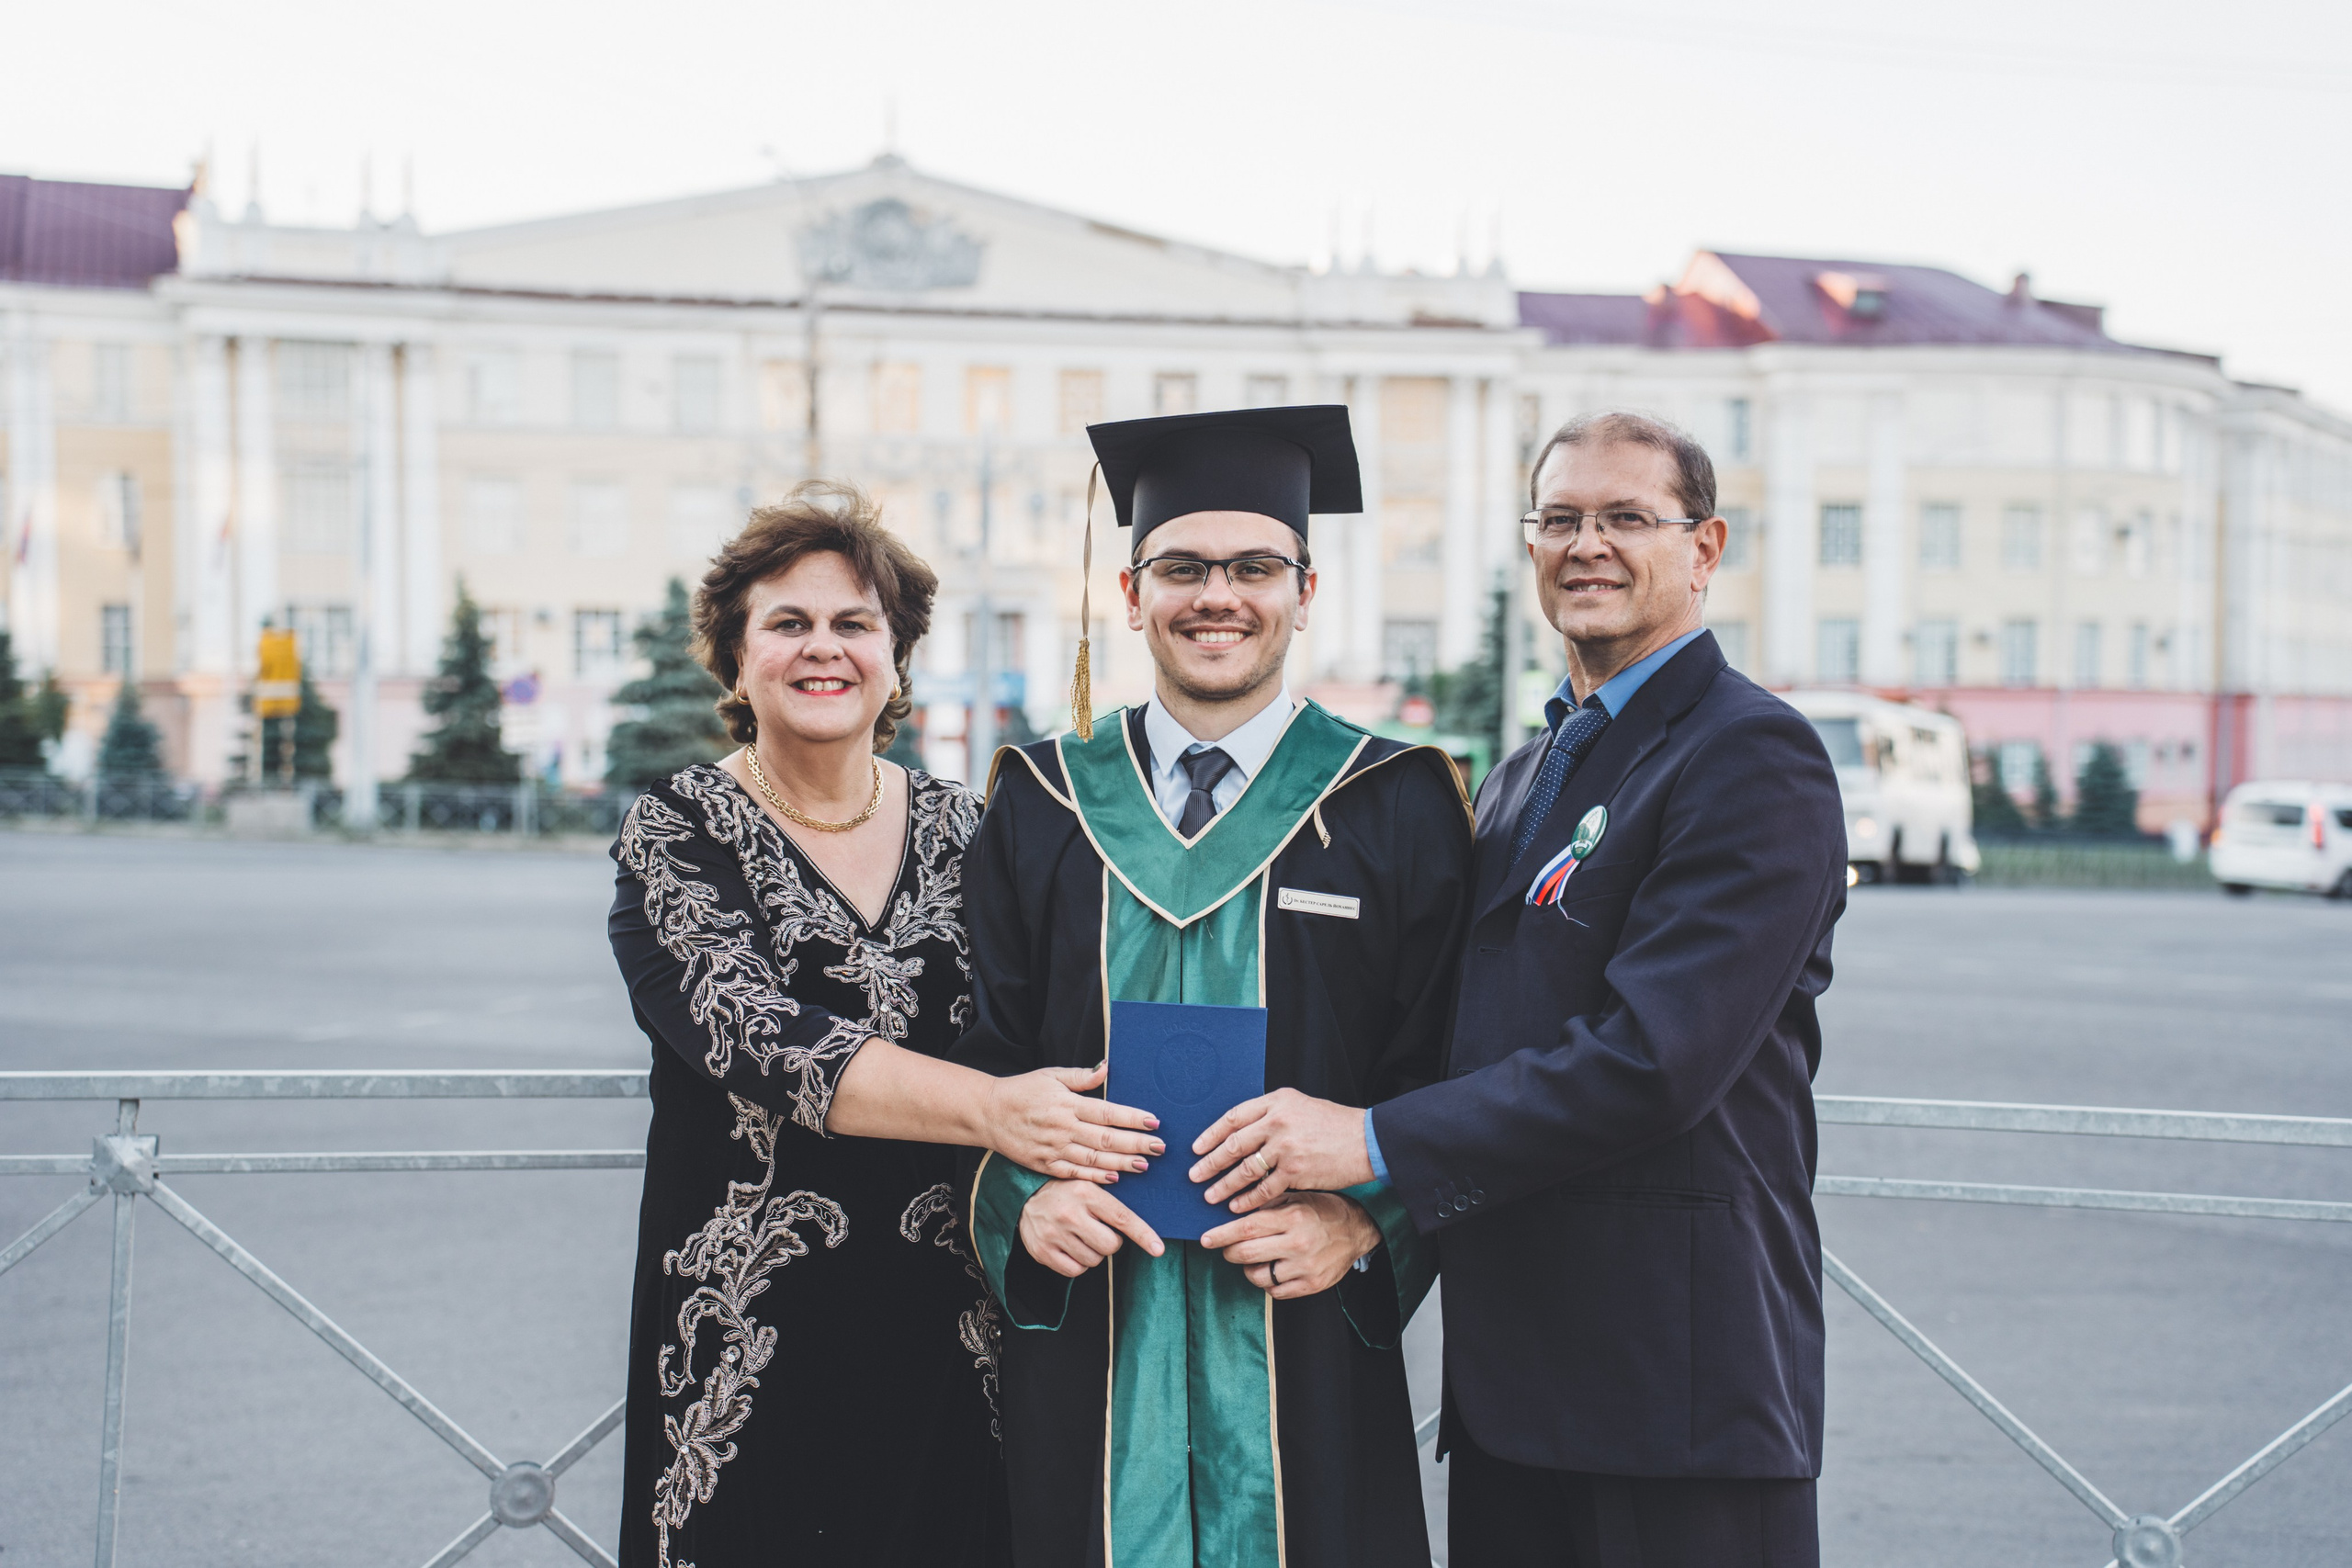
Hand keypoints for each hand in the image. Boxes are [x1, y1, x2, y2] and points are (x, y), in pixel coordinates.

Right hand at [985, 1061, 1163, 1184]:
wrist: (988, 1113)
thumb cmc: (1023, 1091)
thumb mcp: (1051, 1076)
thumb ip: (1081, 1076)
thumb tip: (1107, 1068)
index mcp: (1067, 1103)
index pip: (1107, 1112)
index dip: (1132, 1117)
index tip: (1154, 1121)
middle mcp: (1063, 1127)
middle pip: (1106, 1138)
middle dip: (1135, 1143)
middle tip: (1160, 1147)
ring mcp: (1054, 1148)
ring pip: (1094, 1159)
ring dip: (1121, 1163)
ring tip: (1145, 1165)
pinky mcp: (1045, 1164)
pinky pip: (1075, 1173)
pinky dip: (1095, 1177)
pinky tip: (1114, 1178)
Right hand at [1019, 1179, 1165, 1276]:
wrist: (1024, 1199)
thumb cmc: (1066, 1193)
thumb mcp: (1088, 1186)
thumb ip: (1111, 1202)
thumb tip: (1143, 1224)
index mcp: (1086, 1192)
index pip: (1123, 1218)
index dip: (1144, 1235)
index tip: (1158, 1249)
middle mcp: (1070, 1213)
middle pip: (1111, 1246)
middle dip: (1110, 1243)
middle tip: (1097, 1230)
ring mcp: (1055, 1234)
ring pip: (1094, 1261)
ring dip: (1093, 1253)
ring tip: (1079, 1236)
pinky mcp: (1043, 1252)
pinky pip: (1076, 1271)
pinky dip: (1078, 1264)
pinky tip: (1070, 1247)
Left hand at [1189, 1087, 1372, 1213]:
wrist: (1366, 1140)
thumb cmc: (1334, 1124)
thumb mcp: (1301, 1106)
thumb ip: (1272, 1115)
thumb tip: (1241, 1131)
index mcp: (1277, 1101)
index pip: (1233, 1117)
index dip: (1211, 1134)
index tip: (1196, 1148)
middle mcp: (1278, 1121)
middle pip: (1233, 1144)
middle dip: (1210, 1163)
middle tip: (1194, 1176)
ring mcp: (1286, 1146)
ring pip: (1244, 1169)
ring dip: (1224, 1185)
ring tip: (1210, 1197)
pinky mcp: (1296, 1171)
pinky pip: (1264, 1189)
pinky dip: (1248, 1200)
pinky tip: (1237, 1207)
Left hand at [1202, 1193, 1378, 1298]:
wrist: (1358, 1231)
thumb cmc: (1323, 1210)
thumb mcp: (1297, 1197)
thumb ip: (1267, 1204)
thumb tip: (1232, 1210)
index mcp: (1292, 1217)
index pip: (1246, 1228)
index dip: (1221, 1234)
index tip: (1205, 1238)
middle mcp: (1298, 1244)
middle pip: (1246, 1254)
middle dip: (1228, 1252)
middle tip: (1225, 1248)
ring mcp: (1304, 1268)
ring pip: (1258, 1276)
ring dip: (1247, 1268)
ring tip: (1253, 1258)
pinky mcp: (1311, 1285)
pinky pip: (1275, 1291)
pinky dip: (1267, 1282)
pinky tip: (1271, 1269)